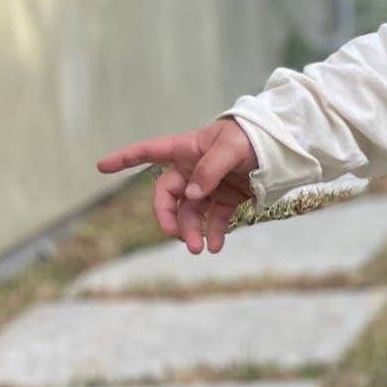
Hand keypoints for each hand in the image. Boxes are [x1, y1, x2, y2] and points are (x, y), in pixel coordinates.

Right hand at [96, 118, 257, 253]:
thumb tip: (192, 196)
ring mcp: (210, 185)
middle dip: (168, 216)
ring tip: (199, 250)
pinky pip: (215, 219)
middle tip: (175, 236)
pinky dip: (214, 233)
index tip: (101, 166)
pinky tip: (215, 247)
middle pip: (168, 194)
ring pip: (190, 211)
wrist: (284, 146)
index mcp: (188, 148)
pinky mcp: (228, 198)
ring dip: (190, 231)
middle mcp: (194, 168)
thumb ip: (209, 170)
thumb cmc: (254, 137)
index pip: (149, 151)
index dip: (124, 158)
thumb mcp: (232, 148)